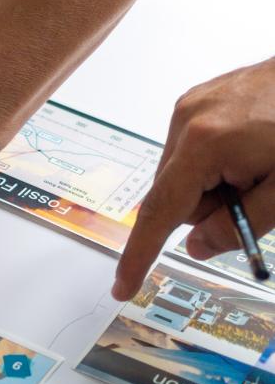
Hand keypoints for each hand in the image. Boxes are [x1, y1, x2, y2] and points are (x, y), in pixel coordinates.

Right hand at [113, 57, 274, 298]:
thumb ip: (241, 226)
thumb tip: (199, 246)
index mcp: (204, 143)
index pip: (161, 213)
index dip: (141, 254)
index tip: (124, 285)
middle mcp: (187, 119)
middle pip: (173, 194)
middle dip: (207, 208)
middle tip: (256, 194)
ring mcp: (192, 105)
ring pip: (182, 173)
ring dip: (213, 184)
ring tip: (259, 165)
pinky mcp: (201, 98)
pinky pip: (192, 148)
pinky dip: (215, 162)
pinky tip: (250, 149)